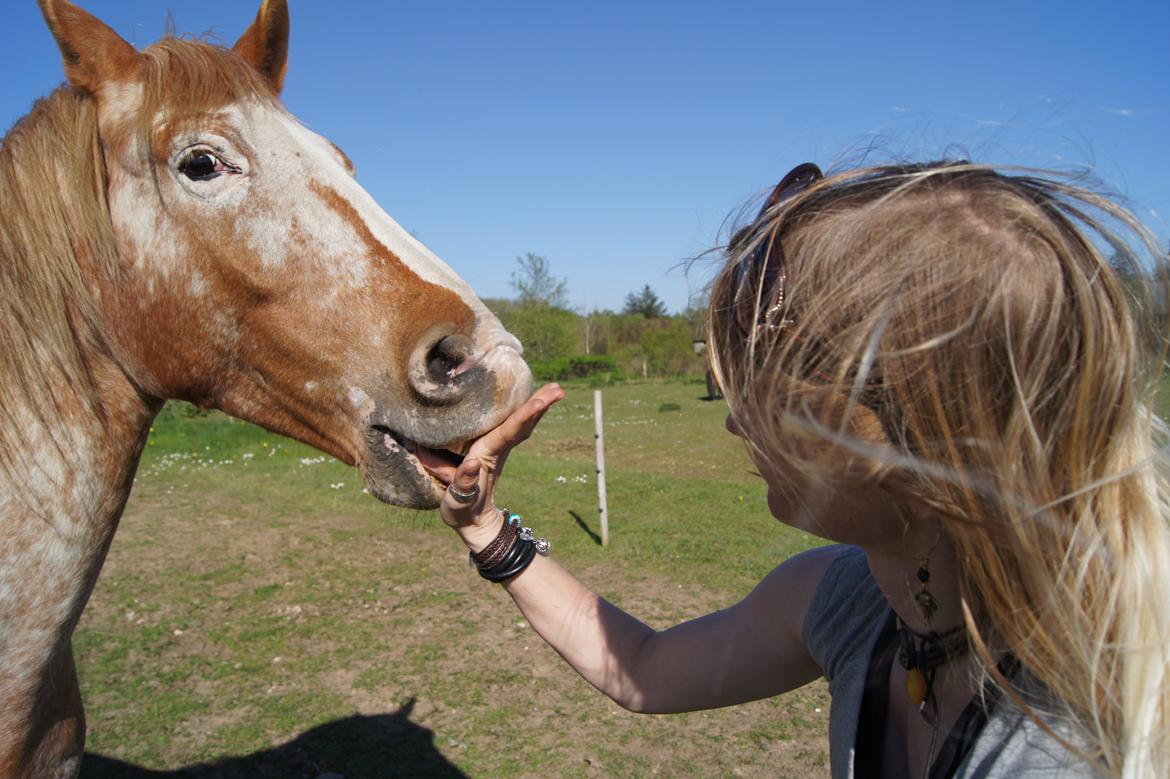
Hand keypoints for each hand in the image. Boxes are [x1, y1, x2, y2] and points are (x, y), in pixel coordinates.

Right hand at [415, 383, 563, 550]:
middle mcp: (497, 449)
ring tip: (554, 389)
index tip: (539, 402)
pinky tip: (534, 403)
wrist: (474, 523)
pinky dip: (526, 414)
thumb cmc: (462, 511)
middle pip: (523, 424)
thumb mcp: (457, 500)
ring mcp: (499, 450)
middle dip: (540, 405)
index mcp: (487, 456)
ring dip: (538, 406)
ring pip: (522, 424)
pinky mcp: (495, 451)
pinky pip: (514, 428)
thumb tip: (470, 463)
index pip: (509, 432)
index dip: (523, 416)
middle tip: (557, 388)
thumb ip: (462, 483)